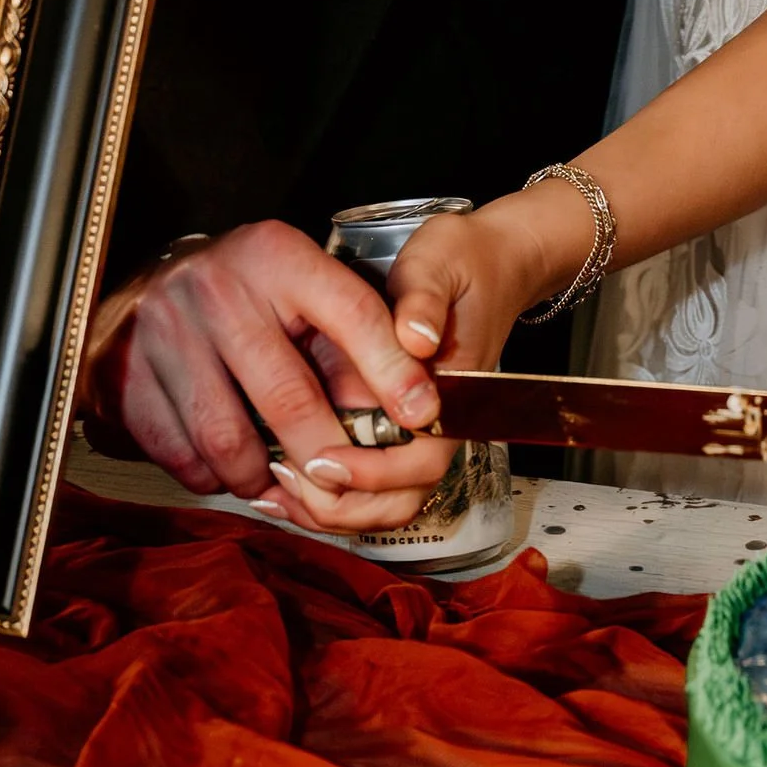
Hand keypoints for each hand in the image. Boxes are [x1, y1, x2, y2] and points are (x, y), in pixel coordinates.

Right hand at [80, 220, 448, 528]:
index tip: (422, 414)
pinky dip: (213, 477)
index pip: (350, 312)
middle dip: (325, 452)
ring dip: (263, 475)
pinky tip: (233, 472)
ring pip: (228, 437)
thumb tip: (410, 406)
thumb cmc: (246, 292)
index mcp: (277, 255)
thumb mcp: (301, 282)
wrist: (145, 284)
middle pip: (287, 395)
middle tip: (344, 479)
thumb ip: (352, 331)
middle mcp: (219, 288)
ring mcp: (167, 333)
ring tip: (284, 482)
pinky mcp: (128, 376)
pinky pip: (181, 453)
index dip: (391, 369)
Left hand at [238, 198, 578, 543]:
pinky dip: (330, 492)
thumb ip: (424, 299)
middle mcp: (440, 422)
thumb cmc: (462, 261)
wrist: (489, 260)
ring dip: (332, 507)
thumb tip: (415, 339)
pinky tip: (285, 477)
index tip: (322, 460)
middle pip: (400, 498)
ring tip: (276, 489)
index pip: (421, 460)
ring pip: (382, 501)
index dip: (371, 472)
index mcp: (455, 392)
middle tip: (287, 483)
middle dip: (343, 505)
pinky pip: (370, 481)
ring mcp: (419, 429)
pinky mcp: (398, 426)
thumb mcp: (439, 263)